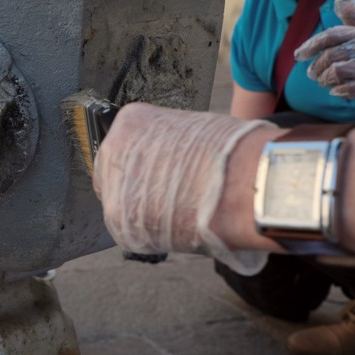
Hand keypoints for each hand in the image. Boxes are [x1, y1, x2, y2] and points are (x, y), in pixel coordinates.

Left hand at [92, 103, 271, 268]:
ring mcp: (112, 188)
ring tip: (174, 213)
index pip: (123, 145)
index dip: (141, 162)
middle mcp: (112, 150)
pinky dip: (147, 233)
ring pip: (118, 204)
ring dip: (140, 211)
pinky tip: (173, 226)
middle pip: (112, 173)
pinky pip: (128, 229)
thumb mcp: (191, 130)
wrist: (242, 183)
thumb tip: (165, 157)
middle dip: (134, 186)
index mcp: (130, 121)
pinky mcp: (119, 222)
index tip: (156, 172)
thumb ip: (167, 143)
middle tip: (161, 197)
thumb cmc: (229, 153)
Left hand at [294, 0, 354, 112]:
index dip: (312, 44)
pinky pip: (348, 88)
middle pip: (330, 55)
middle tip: (312, 73)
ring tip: (323, 82)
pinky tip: (336, 90)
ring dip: (324, 79)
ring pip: (336, 71)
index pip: (332, 35)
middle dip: (317, 66)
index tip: (299, 55)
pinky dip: (338, 90)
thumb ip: (354, 19)